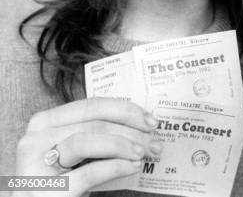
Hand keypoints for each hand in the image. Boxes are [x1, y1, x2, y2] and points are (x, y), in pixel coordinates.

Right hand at [15, 97, 161, 196]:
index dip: (125, 110)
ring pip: (87, 142)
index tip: (151, 120)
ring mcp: (37, 164)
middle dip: (130, 130)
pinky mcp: (47, 189)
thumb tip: (141, 122)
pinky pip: (88, 172)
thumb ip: (96, 132)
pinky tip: (132, 167)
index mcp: (45, 122)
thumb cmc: (61, 179)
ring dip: (123, 145)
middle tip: (154, 141)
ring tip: (143, 153)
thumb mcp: (75, 150)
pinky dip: (116, 167)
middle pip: (94, 123)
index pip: (92, 105)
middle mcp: (35, 138)